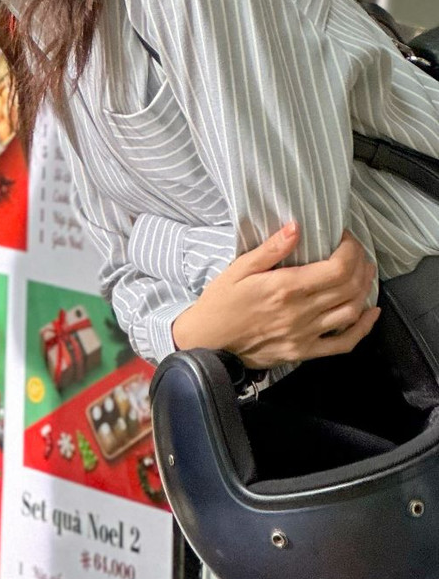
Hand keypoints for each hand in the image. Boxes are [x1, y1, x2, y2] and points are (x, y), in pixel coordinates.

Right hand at [170, 224, 380, 367]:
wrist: (208, 342)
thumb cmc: (220, 302)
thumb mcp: (238, 269)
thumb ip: (270, 249)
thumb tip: (295, 227)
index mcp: (285, 287)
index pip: (336, 268)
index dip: (350, 251)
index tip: (346, 238)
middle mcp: (300, 312)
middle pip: (349, 287)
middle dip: (361, 265)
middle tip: (357, 252)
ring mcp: (305, 334)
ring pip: (351, 311)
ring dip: (365, 289)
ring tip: (364, 273)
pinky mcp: (305, 351)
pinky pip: (344, 343)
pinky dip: (363, 328)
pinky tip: (370, 313)